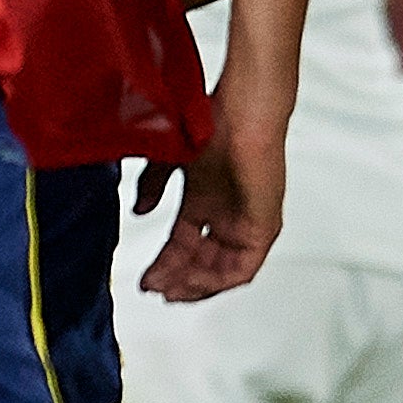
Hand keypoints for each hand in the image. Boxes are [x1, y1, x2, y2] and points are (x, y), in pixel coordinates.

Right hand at [141, 97, 286, 302]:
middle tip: (157, 289)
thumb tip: (139, 212)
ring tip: (172, 290)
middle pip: (202, 263)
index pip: (185, 246)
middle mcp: (228, 216)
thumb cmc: (213, 124)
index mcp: (208, 202)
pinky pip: (241, 268)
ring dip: (195, 285)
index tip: (147, 279)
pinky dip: (216, 280)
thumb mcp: (169, 164)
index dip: (165, 266)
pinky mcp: (263, 228)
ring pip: (222, 271)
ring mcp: (246, 224)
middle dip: (177, 280)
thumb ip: (152, 189)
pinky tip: (194, 280)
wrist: (242, 113)